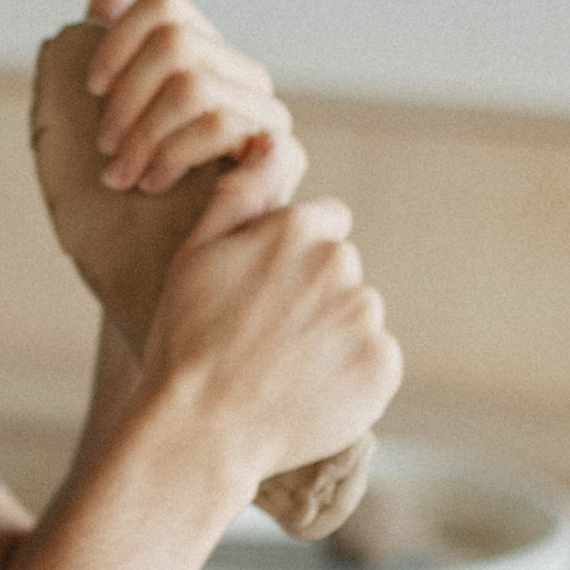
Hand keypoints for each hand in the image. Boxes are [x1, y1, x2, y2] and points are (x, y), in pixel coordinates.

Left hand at [82, 0, 304, 208]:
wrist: (137, 292)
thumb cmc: (112, 218)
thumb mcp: (87, 126)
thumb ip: (105, 46)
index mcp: (198, 64)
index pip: (166, 5)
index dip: (118, 38)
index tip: (90, 90)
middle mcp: (240, 83)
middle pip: (176, 42)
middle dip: (125, 99)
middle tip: (107, 153)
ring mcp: (265, 120)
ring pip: (196, 83)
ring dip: (144, 134)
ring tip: (124, 178)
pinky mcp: (279, 160)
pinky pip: (229, 124)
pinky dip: (176, 153)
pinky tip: (157, 186)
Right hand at [142, 162, 402, 486]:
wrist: (200, 430)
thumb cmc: (187, 341)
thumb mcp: (196, 254)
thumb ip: (241, 193)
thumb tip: (271, 139)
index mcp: (297, 230)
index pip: (324, 222)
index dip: (290, 256)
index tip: (263, 291)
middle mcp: (341, 265)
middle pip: (342, 270)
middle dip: (314, 294)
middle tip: (267, 336)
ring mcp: (365, 319)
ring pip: (357, 315)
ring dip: (333, 334)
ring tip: (284, 368)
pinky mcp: (382, 369)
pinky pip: (374, 361)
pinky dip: (350, 376)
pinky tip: (306, 391)